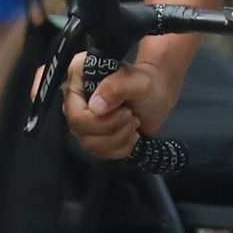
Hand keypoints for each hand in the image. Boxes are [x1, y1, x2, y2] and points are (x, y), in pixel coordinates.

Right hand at [66, 47, 180, 161]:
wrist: (158, 95)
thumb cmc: (148, 82)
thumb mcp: (138, 80)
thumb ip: (117, 87)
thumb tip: (96, 107)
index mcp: (77, 79)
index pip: (75, 112)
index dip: (100, 119)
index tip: (125, 110)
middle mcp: (75, 99)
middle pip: (80, 130)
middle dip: (112, 128)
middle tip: (131, 116)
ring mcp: (83, 119)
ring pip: (90, 144)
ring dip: (118, 138)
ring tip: (133, 122)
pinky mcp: (93, 134)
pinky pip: (100, 153)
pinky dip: (121, 148)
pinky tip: (131, 134)